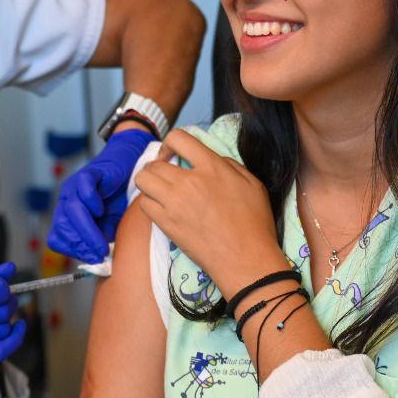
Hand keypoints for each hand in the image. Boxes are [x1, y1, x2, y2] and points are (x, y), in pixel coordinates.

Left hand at [47, 129, 155, 261]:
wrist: (129, 166)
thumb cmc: (118, 197)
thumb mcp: (110, 224)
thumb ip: (101, 238)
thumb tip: (97, 258)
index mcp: (67, 216)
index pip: (58, 238)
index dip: (73, 250)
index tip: (92, 258)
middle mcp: (66, 201)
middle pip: (62, 227)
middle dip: (80, 245)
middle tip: (99, 254)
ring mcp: (75, 186)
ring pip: (71, 211)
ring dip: (86, 232)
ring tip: (102, 244)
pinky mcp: (88, 173)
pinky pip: (83, 190)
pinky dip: (91, 204)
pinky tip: (101, 210)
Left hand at [133, 130, 286, 296]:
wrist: (245, 259)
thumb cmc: (255, 223)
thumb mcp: (253, 183)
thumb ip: (229, 165)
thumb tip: (211, 159)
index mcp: (211, 167)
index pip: (178, 138)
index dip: (170, 143)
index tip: (173, 154)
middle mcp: (189, 181)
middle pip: (155, 162)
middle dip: (158, 165)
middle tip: (166, 175)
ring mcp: (174, 203)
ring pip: (143, 180)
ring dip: (149, 182)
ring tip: (160, 190)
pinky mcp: (166, 224)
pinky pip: (144, 204)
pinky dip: (149, 202)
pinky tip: (162, 208)